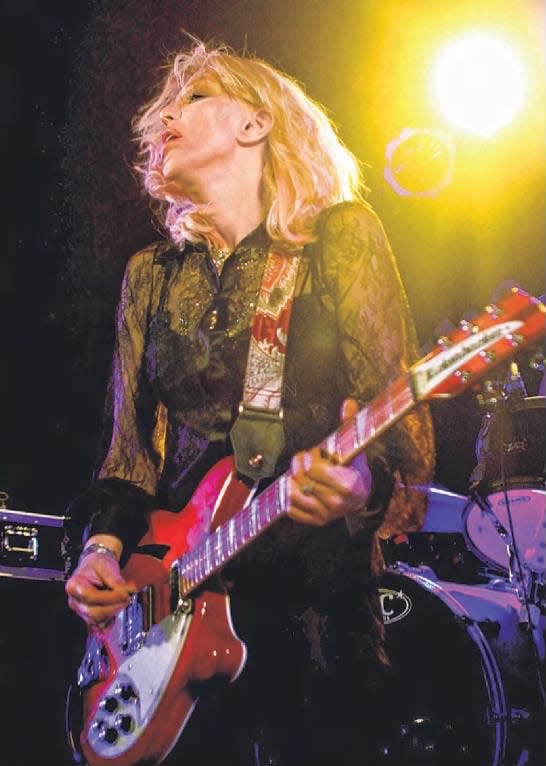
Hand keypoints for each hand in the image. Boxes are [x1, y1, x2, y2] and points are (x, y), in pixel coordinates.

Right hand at [65, 537, 134, 629]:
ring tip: (121, 601)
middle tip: (127, 598)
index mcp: (74, 585)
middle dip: (113, 607)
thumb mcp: (107, 566)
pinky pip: (99, 626)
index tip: (124, 594)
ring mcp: (81, 611)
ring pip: (97, 621)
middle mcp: (75, 601)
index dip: (109, 598)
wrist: (96, 568)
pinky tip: (116, 609)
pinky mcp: (89, 618)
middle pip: (93, 612)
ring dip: (113, 613)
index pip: (91, 597)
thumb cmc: (98, 566)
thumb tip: (123, 592)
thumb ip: (115, 580)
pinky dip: (110, 621)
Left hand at [287, 398, 371, 525]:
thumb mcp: (354, 448)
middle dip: (301, 464)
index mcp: (349, 485)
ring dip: (292, 480)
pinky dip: (290, 495)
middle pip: (302, 478)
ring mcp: (325, 515)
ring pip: (293, 493)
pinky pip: (290, 508)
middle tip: (307, 460)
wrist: (361, 497)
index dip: (312, 456)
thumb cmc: (354, 468)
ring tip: (302, 473)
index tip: (318, 453)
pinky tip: (300, 486)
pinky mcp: (315, 521)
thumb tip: (348, 402)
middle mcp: (337, 503)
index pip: (315, 469)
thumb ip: (349, 426)